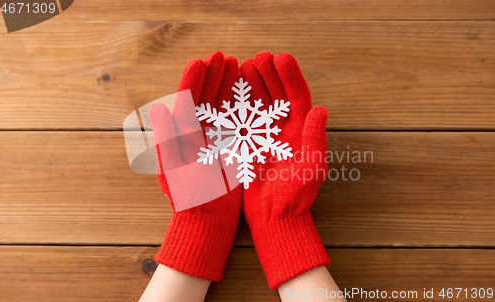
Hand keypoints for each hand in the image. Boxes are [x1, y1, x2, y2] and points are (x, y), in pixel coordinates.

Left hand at [148, 51, 241, 280]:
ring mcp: (212, 139)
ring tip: (237, 65)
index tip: (205, 60)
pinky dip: (240, 105)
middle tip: (224, 57)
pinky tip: (249, 92)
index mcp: (179, 135)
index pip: (186, 100)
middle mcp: (195, 133)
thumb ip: (167, 140)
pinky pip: (234, 121)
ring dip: (226, 85)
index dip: (194, 79)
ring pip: (219, 106)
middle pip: (204, 97)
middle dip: (213, 76)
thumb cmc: (188, 198)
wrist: (207, 219)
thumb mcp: (174, 171)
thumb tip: (157, 109)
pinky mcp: (227, 147)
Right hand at [241, 52, 329, 288]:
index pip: (297, 97)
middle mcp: (285, 130)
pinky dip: (238, 104)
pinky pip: (243, 119)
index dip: (290, 76)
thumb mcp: (310, 168)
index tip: (280, 57)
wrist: (274, 217)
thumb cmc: (296, 196)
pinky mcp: (250, 144)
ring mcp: (266, 136)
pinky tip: (230, 91)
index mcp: (302, 132)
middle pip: (278, 95)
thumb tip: (321, 109)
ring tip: (243, 65)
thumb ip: (315, 139)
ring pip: (260, 103)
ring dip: (253, 84)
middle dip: (269, 74)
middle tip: (258, 57)